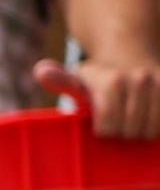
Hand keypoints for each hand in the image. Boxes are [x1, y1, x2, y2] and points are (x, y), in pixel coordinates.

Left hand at [35, 58, 159, 138]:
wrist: (131, 56)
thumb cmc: (98, 77)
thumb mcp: (76, 79)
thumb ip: (60, 81)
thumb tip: (41, 72)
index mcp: (111, 81)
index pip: (109, 125)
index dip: (105, 131)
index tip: (101, 125)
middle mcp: (139, 79)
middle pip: (131, 131)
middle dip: (122, 134)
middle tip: (117, 123)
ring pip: (153, 130)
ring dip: (142, 133)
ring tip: (132, 121)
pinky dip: (158, 128)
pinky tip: (148, 119)